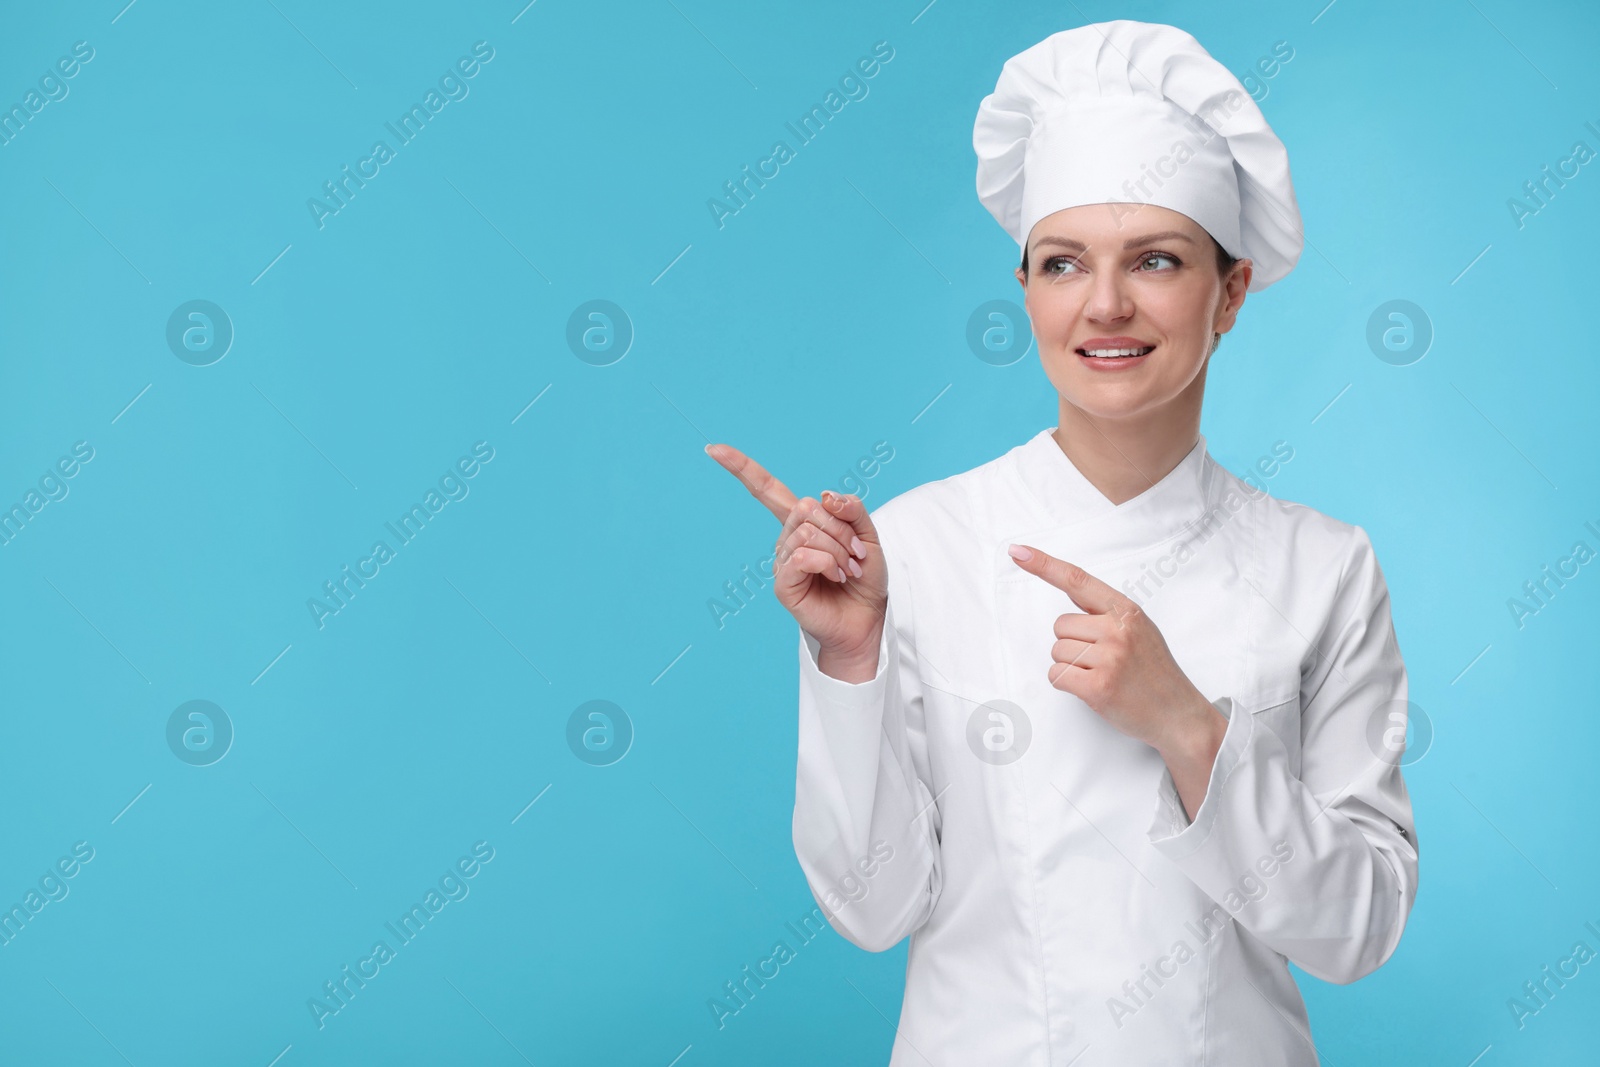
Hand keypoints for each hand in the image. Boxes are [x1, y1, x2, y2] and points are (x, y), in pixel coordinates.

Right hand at [707, 443, 887, 676]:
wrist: (868, 618)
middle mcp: (786, 538)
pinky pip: (801, 556)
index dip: (741, 467)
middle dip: (841, 529)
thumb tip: (825, 495)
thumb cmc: (864, 578)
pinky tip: (836, 577)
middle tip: (856, 554)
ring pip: (808, 532)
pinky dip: (827, 563)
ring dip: (839, 550)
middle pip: (806, 507)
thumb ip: (851, 508)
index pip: (767, 489)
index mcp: (801, 522)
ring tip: (849, 570)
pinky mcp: (783, 584)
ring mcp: (782, 561)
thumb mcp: (868, 534)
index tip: (713, 448)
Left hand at [1005, 543, 1219, 758]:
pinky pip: (1057, 675)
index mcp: (1126, 611)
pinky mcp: (1098, 687)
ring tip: (1103, 675)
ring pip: (1056, 652)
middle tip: (1102, 660)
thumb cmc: (1154, 672)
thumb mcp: (1140, 629)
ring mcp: (1109, 658)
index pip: (1077, 580)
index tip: (1018, 551)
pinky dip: (1067, 684)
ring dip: (1071, 666)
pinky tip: (1093, 689)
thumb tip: (1069, 586)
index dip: (1044, 565)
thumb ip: (1107, 612)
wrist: (1179, 715)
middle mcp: (1118, 630)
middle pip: (1059, 626)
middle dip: (1071, 643)